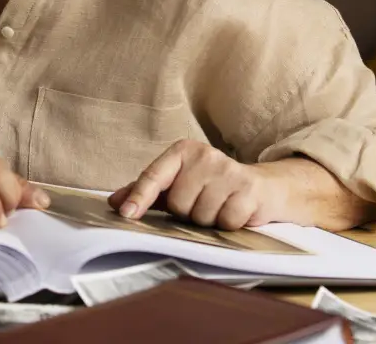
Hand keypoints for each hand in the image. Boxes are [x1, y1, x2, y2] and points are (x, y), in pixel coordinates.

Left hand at [108, 139, 284, 229]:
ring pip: (201, 216)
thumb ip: (146, 191)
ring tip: (219, 206)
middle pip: (179, 204)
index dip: (139, 197)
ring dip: (208, 220)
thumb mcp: (178, 183)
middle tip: (202, 203)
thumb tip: (114, 202)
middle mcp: (205, 156)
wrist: (262, 187)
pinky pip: (225, 221)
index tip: (126, 214)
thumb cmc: (211, 187)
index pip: (154, 175)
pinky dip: (228, 224)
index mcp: (183, 151)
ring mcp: (228, 171)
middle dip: (188, 213)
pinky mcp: (248, 189)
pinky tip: (235, 211)